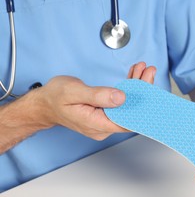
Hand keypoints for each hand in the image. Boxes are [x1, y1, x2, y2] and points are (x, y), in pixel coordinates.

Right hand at [36, 62, 155, 139]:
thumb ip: (98, 96)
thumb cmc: (55, 98)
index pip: (128, 119)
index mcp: (97, 125)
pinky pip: (121, 103)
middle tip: (148, 71)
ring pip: (127, 106)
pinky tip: (133, 76)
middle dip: (142, 90)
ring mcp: (104, 121)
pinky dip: (128, 89)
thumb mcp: (74, 92)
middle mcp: (103, 127)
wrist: (44, 104)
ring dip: (136, 88)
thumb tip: (120, 97)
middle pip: (131, 111)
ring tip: (143, 70)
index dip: (141, 104)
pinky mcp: (104, 114)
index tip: (148, 85)